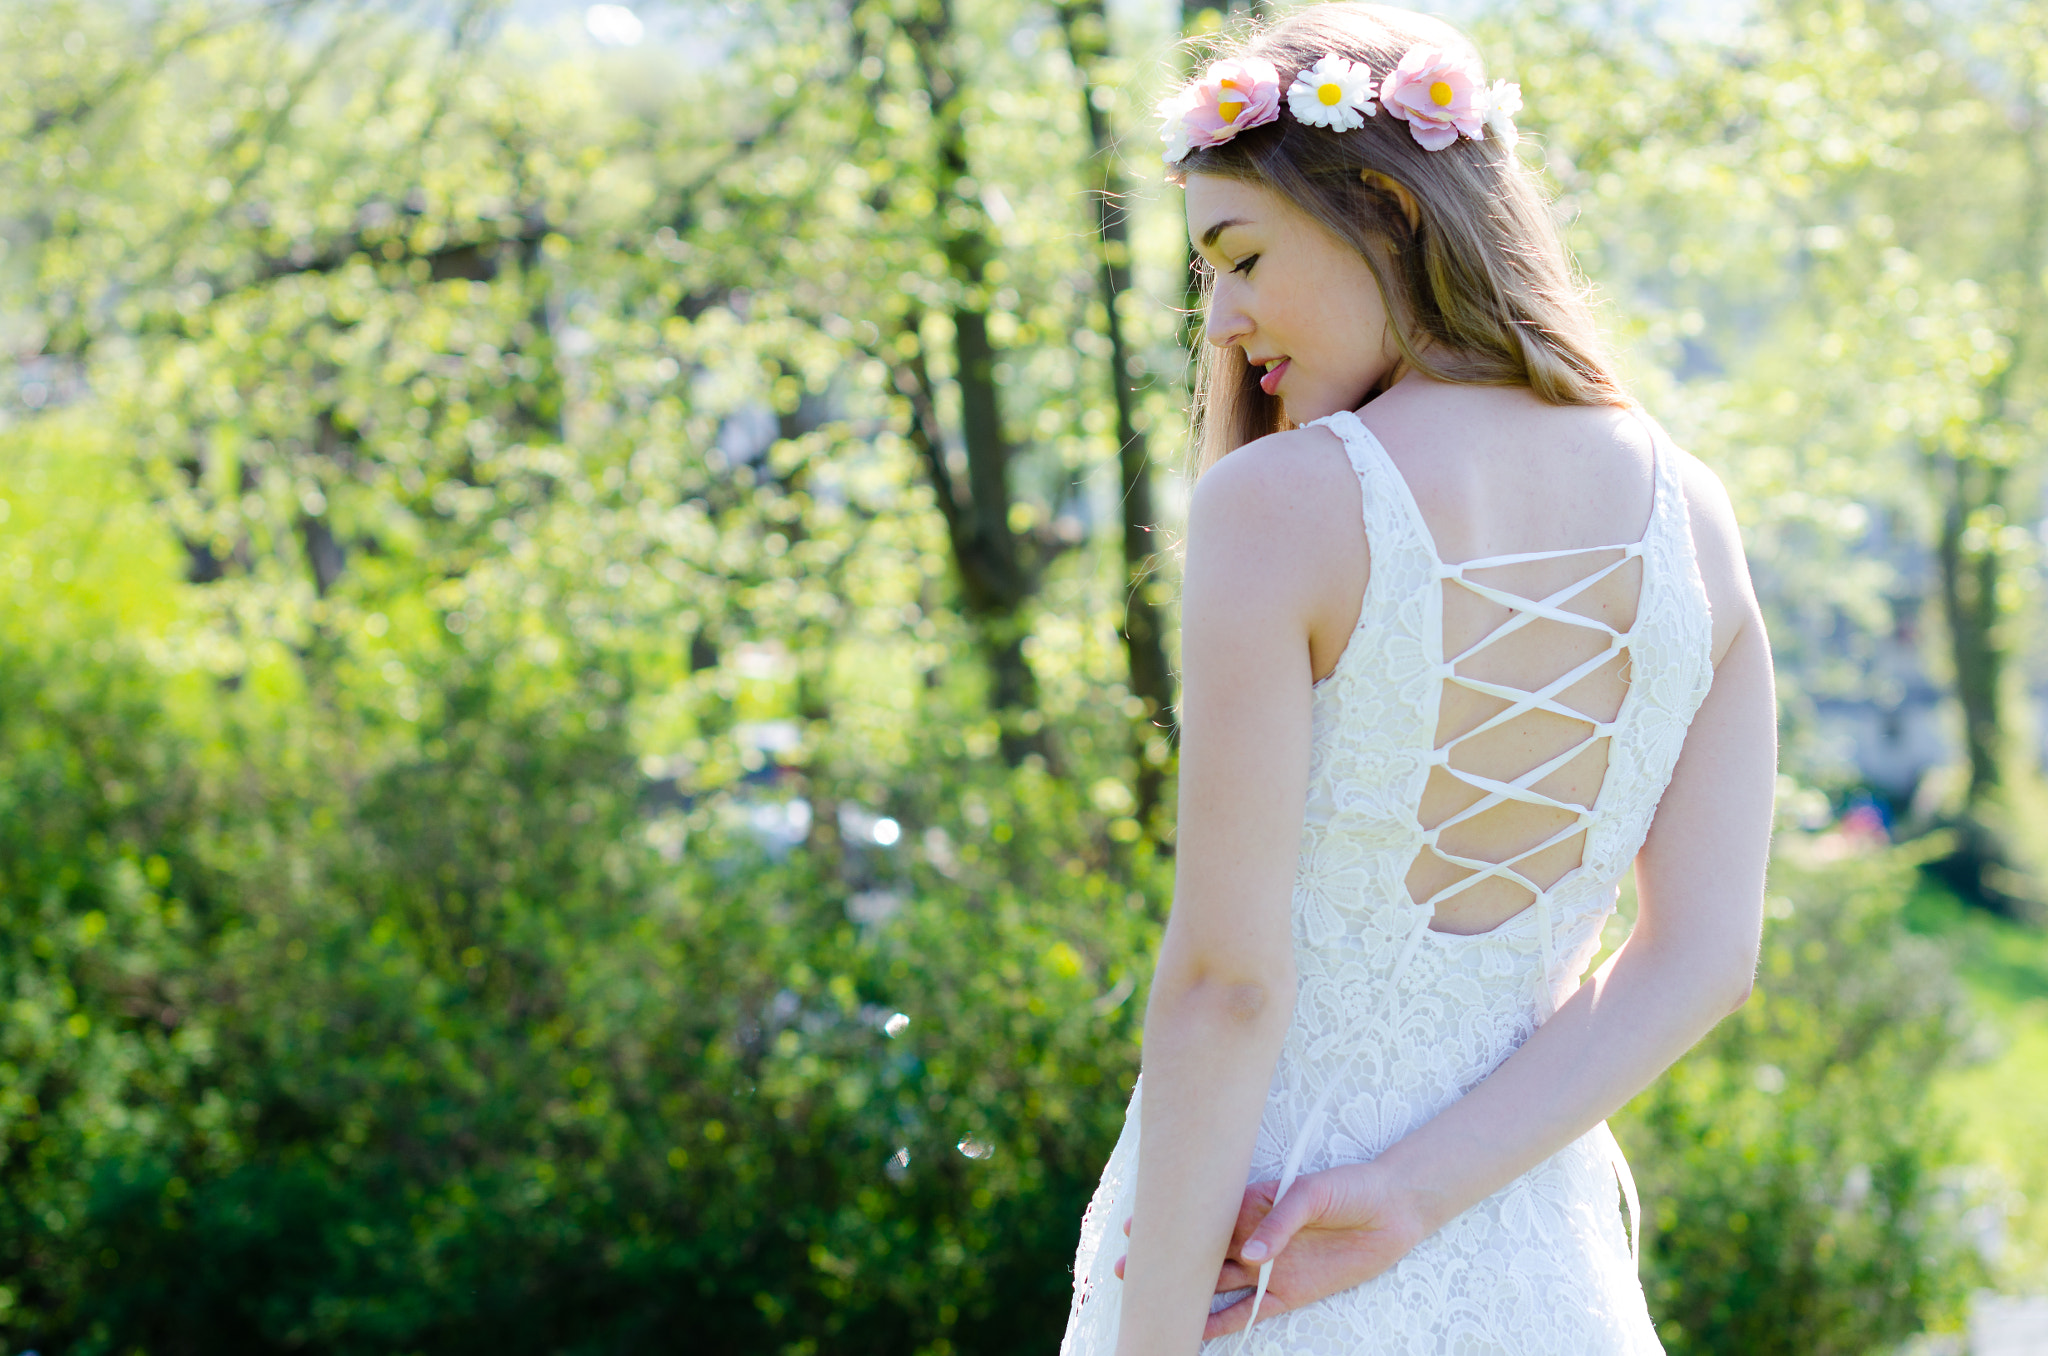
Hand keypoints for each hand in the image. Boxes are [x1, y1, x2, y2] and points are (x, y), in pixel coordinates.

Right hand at [1113, 1159, 1430, 1338]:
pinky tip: (1197, 1330)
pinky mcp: (1288, 1292)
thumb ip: (1279, 1221)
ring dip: (1186, 1294)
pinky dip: (1223, 1322)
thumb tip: (1250, 1255)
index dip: (1169, 1222)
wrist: (1393, 1209)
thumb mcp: (1311, 1191)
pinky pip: (1248, 1310)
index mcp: (1251, 1202)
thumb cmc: (1350, 1187)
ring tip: (1151, 1302)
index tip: (1132, 1227)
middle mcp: (1252, 1235)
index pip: (1202, 1215)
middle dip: (1165, 1262)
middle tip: (1124, 1270)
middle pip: (1200, 1253)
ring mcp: (1268, 1266)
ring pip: (1216, 1285)